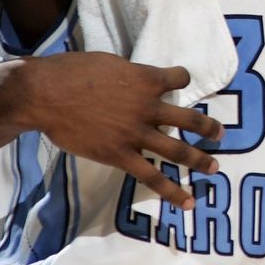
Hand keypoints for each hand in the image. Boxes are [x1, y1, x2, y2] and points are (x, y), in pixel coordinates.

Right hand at [21, 52, 220, 208]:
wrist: (44, 95)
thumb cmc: (71, 72)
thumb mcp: (110, 63)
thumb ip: (129, 74)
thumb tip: (134, 79)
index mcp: (147, 79)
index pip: (180, 78)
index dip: (181, 79)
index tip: (180, 83)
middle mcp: (149, 107)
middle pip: (190, 119)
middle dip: (208, 128)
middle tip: (220, 135)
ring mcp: (136, 133)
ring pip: (178, 150)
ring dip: (200, 160)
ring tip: (214, 168)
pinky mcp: (120, 155)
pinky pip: (152, 176)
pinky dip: (172, 191)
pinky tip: (187, 201)